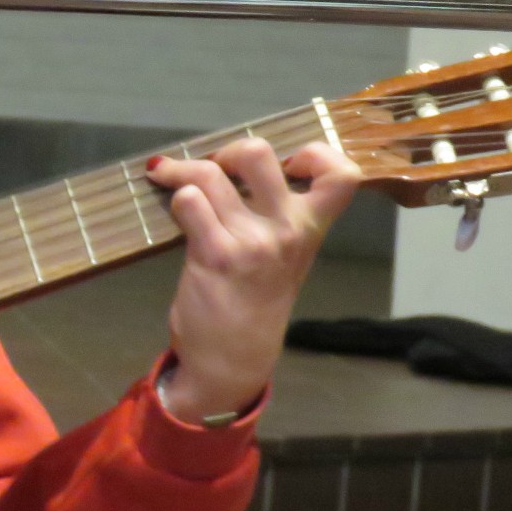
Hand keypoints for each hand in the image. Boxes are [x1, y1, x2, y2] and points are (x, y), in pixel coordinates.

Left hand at [145, 139, 362, 421]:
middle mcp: (286, 231)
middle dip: (227, 151)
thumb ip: (277, 215)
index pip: (342, 175)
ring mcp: (251, 242)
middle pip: (259, 153)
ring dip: (182, 170)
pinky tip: (169, 203)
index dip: (317, 152)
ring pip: (210, 174)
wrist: (233, 359)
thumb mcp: (283, 258)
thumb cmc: (254, 301)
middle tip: (215, 169)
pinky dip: (174, 196)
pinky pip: (189, 202)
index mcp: (309, 229)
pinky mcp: (215, 255)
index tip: (289, 160)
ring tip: (169, 176)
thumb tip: (242, 164)